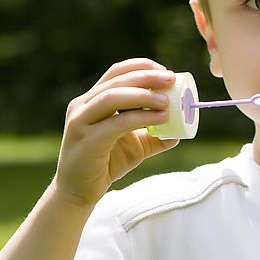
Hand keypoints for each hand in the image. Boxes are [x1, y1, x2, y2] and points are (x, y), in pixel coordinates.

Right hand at [51, 58, 179, 209]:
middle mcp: (83, 106)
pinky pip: (116, 123)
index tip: (165, 71)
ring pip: (112, 97)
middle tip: (170, 79)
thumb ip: (156, 136)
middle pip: (116, 81)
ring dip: (143, 95)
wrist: (80, 192)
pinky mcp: (86, 140)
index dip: (141, 67)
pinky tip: (161, 119)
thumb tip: (180, 132)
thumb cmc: (106, 163)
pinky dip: (140, 118)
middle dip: (146, 77)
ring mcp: (81, 122)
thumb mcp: (137, 146)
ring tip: (167, 101)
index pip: (116, 72)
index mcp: (93, 100)